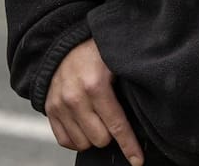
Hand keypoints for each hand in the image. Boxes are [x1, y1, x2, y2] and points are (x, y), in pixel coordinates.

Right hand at [45, 39, 143, 165]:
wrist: (67, 44)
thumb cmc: (98, 54)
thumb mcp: (117, 63)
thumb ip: (129, 86)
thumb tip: (148, 111)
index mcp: (96, 85)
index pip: (117, 125)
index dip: (129, 146)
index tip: (137, 161)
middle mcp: (75, 97)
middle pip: (100, 139)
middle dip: (110, 135)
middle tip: (113, 120)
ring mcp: (60, 104)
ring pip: (82, 143)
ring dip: (94, 137)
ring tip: (99, 122)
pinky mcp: (49, 109)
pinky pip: (64, 141)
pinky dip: (77, 139)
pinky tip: (85, 127)